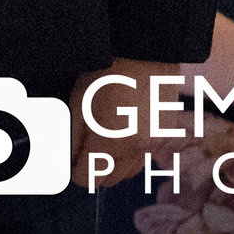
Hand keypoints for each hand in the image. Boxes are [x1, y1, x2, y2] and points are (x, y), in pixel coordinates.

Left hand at [69, 58, 174, 187]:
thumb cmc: (107, 72)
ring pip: (128, 172)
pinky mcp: (164, 136)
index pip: (85, 179)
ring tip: (105, 139)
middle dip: (93, 169)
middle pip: (108, 180)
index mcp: (110, 143)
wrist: (144, 53)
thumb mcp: (78, 103)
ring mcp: (152, 145)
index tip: (70, 159)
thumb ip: (72, 137)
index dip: (73, 170)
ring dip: (114, 164)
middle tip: (84, 148)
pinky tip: (124, 131)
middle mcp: (135, 150)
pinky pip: (144, 157)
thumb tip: (69, 159)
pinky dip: (131, 152)